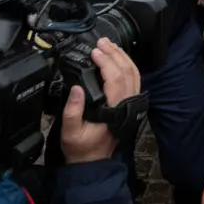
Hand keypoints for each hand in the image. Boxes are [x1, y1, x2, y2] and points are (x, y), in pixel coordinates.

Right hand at [60, 38, 140, 163]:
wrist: (92, 162)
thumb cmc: (80, 148)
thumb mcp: (70, 132)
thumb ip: (72, 111)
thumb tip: (77, 88)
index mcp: (115, 110)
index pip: (115, 79)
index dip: (106, 62)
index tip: (94, 51)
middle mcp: (126, 104)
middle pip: (127, 72)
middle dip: (114, 54)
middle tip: (101, 41)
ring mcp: (129, 103)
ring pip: (133, 74)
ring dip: (122, 56)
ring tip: (109, 44)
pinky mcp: (127, 103)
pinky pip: (132, 79)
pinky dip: (126, 65)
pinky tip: (116, 57)